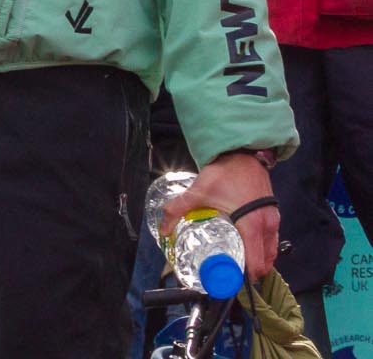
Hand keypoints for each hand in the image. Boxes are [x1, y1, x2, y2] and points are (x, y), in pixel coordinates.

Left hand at [164, 152, 280, 280]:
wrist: (243, 155)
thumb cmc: (224, 174)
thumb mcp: (198, 192)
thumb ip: (178, 209)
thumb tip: (163, 229)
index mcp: (251, 225)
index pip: (255, 261)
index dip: (245, 275)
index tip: (232, 281)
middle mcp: (266, 226)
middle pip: (265, 260)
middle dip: (251, 272)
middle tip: (232, 274)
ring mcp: (273, 221)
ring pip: (270, 251)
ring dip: (259, 261)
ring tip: (239, 265)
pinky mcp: (273, 215)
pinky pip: (272, 240)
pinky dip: (264, 249)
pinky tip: (249, 248)